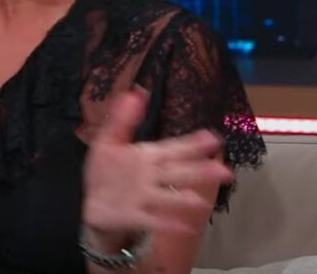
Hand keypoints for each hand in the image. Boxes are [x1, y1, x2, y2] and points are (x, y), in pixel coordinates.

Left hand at [82, 86, 233, 243]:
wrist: (92, 203)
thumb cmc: (107, 171)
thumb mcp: (109, 141)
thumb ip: (123, 119)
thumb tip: (136, 92)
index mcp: (149, 157)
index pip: (174, 148)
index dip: (192, 144)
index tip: (213, 138)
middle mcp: (152, 177)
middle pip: (178, 172)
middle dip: (199, 171)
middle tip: (224, 170)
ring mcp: (145, 198)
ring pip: (167, 197)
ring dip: (183, 199)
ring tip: (200, 201)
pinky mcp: (134, 216)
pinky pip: (151, 219)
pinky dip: (167, 223)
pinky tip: (185, 225)